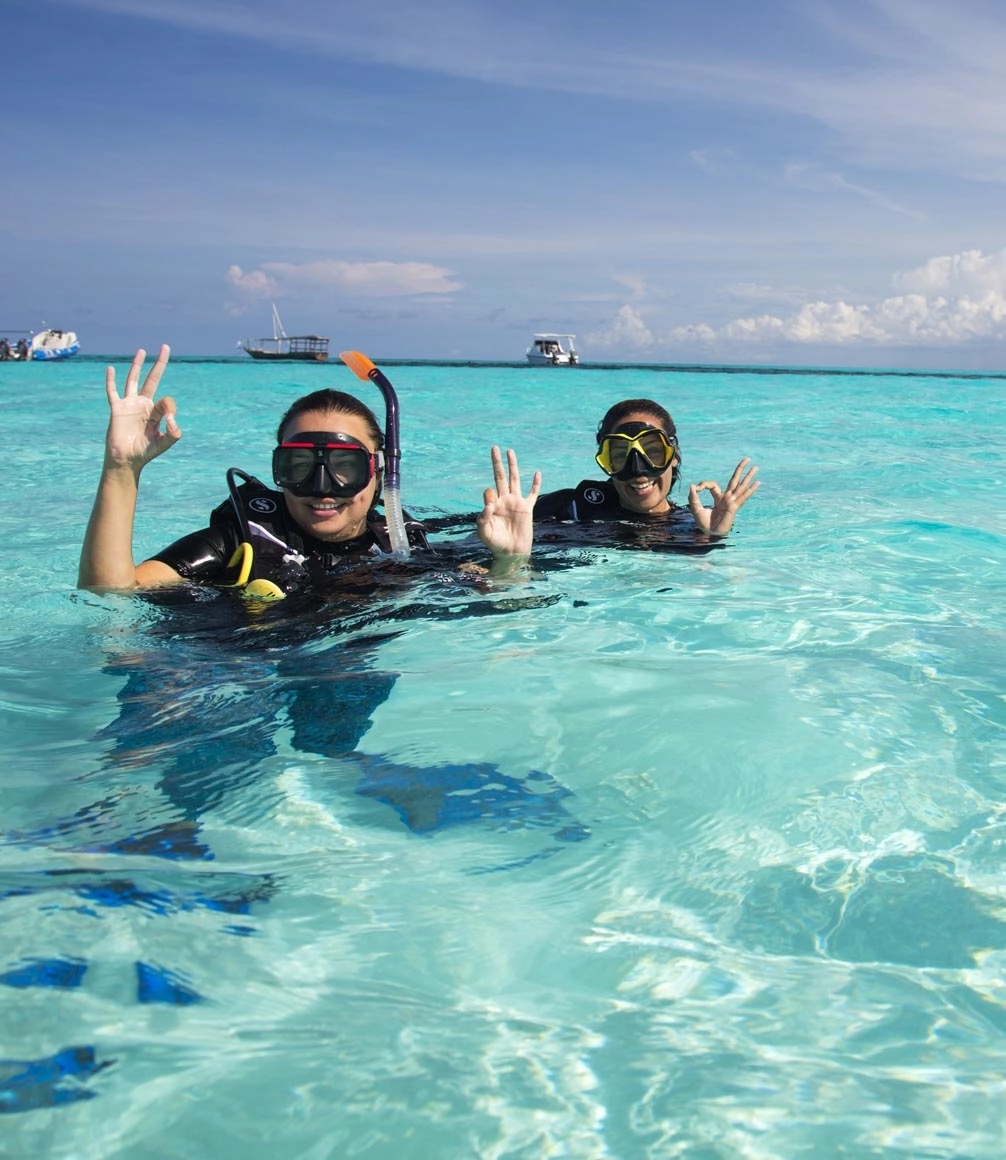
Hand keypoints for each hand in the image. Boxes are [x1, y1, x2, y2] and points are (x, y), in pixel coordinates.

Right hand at [103, 345, 178, 472]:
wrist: (126, 460)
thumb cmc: (145, 453)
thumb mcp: (164, 444)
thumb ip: (173, 433)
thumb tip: (171, 417)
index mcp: (156, 412)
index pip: (166, 400)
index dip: (169, 407)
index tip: (167, 419)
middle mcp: (143, 405)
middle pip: (152, 379)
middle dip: (159, 364)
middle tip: (165, 347)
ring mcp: (129, 405)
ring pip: (133, 380)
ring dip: (138, 365)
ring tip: (142, 351)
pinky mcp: (116, 408)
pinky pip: (112, 392)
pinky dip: (111, 381)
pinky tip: (112, 369)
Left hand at [476, 446, 540, 558]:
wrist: (511, 553)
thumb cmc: (495, 544)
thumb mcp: (484, 533)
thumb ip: (483, 519)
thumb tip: (489, 503)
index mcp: (492, 505)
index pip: (489, 492)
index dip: (489, 497)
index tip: (491, 508)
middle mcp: (504, 500)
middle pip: (501, 477)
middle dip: (497, 463)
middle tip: (494, 448)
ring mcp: (516, 503)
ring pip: (514, 480)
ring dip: (512, 465)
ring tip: (510, 451)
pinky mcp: (527, 509)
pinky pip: (532, 494)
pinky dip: (535, 484)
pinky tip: (537, 473)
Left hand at [688, 457, 759, 535]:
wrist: (710, 533)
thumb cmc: (704, 523)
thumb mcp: (696, 508)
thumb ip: (693, 497)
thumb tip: (692, 485)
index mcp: (718, 498)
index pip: (713, 485)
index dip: (705, 484)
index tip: (698, 489)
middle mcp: (726, 498)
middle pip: (734, 480)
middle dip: (740, 469)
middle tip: (747, 458)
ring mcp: (731, 501)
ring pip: (741, 486)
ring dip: (748, 476)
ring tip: (756, 467)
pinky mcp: (734, 507)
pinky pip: (743, 497)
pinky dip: (750, 490)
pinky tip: (758, 483)